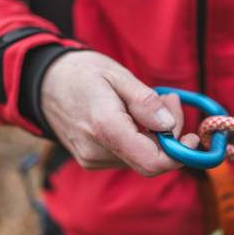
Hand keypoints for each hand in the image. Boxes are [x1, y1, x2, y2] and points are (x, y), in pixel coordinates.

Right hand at [40, 50, 198, 175]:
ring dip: (155, 135)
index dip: (179, 154)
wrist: (41, 83)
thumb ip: (144, 101)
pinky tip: (134, 115)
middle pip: (150, 160)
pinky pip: (127, 156)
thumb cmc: (80, 73)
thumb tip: (169, 125)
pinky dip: (140, 138)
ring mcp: (92, 159)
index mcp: (105, 128)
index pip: (152, 161)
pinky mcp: (92, 160)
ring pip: (140, 158)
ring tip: (149, 101)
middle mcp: (97, 151)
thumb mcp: (117, 75)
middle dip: (169, 136)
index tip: (192, 136)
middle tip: (169, 100)